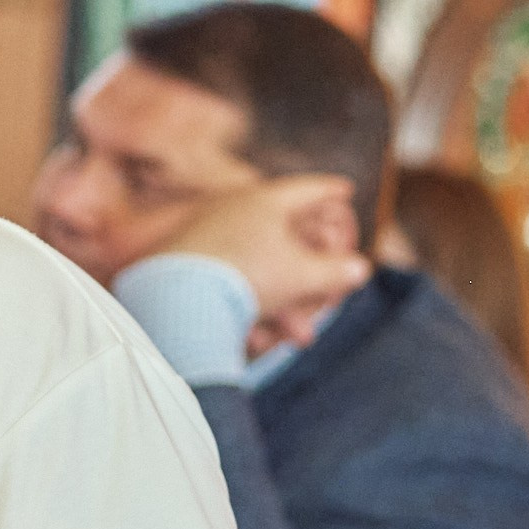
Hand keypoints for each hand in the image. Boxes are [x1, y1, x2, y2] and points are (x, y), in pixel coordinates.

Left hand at [160, 175, 372, 354]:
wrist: (170, 298)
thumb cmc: (243, 277)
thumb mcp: (302, 275)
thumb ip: (336, 271)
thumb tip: (358, 268)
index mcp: (260, 200)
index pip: (305, 188)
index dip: (329, 190)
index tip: (343, 189)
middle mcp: (229, 211)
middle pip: (283, 238)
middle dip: (310, 274)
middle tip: (329, 291)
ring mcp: (204, 236)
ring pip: (257, 271)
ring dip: (283, 306)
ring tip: (298, 336)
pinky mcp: (182, 264)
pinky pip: (226, 286)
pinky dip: (248, 311)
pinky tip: (258, 340)